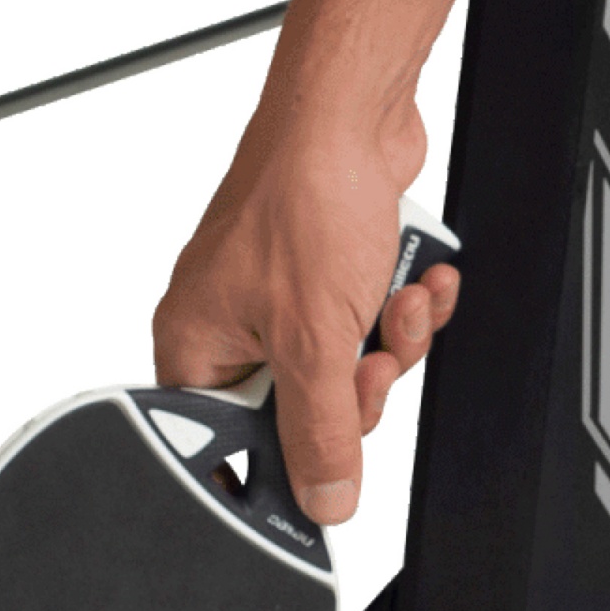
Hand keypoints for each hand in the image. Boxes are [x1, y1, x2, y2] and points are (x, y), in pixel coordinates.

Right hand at [152, 99, 459, 524]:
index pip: (230, 440)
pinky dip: (398, 308)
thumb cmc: (304, 195)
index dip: (283, 458)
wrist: (352, 110)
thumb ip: (320, 433)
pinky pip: (364, 323)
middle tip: (367, 362)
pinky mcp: (322, 272)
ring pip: (341, 367)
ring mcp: (276, 296)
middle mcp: (229, 322)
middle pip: (298, 409)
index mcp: (195, 345)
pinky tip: (414, 281)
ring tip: (395, 304)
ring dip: (388, 343)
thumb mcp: (314, 341)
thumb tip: (323, 500)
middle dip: (354, 387)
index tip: (324, 469)